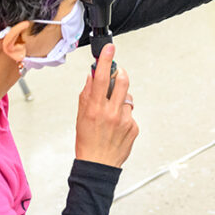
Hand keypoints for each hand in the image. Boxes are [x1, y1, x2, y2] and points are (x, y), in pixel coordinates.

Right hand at [75, 44, 138, 167]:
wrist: (98, 165)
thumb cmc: (87, 142)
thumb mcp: (80, 116)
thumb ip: (87, 95)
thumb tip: (92, 76)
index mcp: (95, 108)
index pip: (102, 78)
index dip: (106, 60)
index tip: (109, 49)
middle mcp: (111, 113)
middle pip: (123, 81)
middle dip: (120, 74)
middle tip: (116, 75)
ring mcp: (125, 120)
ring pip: (127, 98)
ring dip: (120, 100)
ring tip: (111, 113)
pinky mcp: (134, 127)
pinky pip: (130, 113)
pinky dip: (124, 115)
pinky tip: (117, 126)